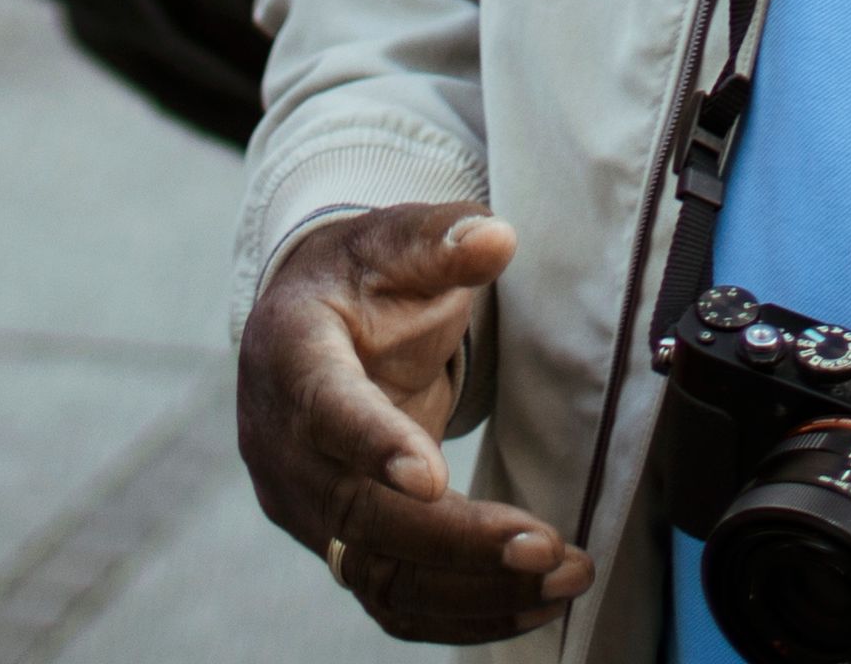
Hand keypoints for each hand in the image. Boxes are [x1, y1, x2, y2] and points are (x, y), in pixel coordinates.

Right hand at [239, 201, 588, 639]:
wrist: (308, 328)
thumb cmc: (360, 281)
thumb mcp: (393, 241)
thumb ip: (441, 238)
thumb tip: (496, 239)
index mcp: (292, 357)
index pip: (327, 411)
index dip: (374, 445)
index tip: (432, 477)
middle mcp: (286, 447)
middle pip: (360, 516)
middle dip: (455, 540)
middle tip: (545, 546)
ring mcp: (308, 507)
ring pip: (379, 574)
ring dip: (474, 586)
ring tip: (565, 576)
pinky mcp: (339, 544)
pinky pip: (393, 599)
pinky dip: (463, 612)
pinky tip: (534, 603)